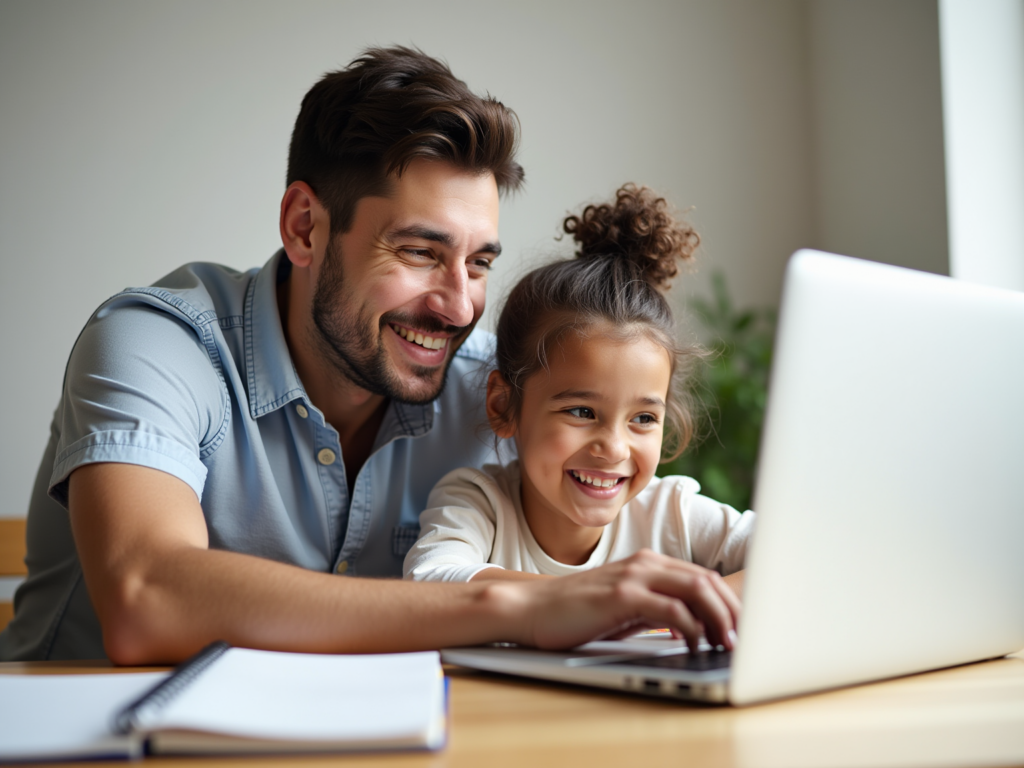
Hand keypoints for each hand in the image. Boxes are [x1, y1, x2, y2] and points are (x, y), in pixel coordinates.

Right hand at [510, 549, 740, 651]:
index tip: (741, 627)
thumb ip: (655, 609)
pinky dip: (690, 628)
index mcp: (647, 564)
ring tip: (726, 644)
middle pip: (706, 580)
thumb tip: (693, 627)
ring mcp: (633, 577)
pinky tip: (693, 645)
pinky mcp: (622, 596)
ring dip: (718, 618)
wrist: (530, 608)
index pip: (702, 577)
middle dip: (731, 610)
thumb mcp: (623, 607)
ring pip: (696, 590)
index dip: (728, 601)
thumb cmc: (574, 612)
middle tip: (742, 640)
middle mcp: (644, 564)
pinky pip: (671, 610)